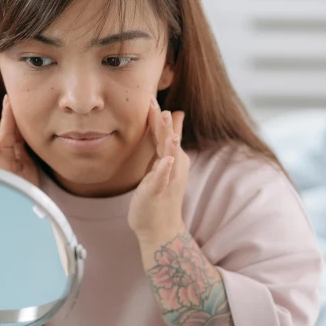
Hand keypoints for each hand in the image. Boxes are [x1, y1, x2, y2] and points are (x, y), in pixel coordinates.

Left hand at [128, 96, 188, 243]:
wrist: (161, 228)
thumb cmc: (160, 194)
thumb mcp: (163, 162)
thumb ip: (168, 139)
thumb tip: (176, 114)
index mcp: (171, 156)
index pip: (164, 132)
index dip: (157, 116)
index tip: (149, 97)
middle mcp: (173, 165)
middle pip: (168, 139)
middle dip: (163, 122)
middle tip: (156, 103)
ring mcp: (168, 179)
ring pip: (169, 155)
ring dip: (169, 138)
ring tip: (167, 122)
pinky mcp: (160, 192)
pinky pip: (163, 179)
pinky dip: (165, 169)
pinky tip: (166, 160)